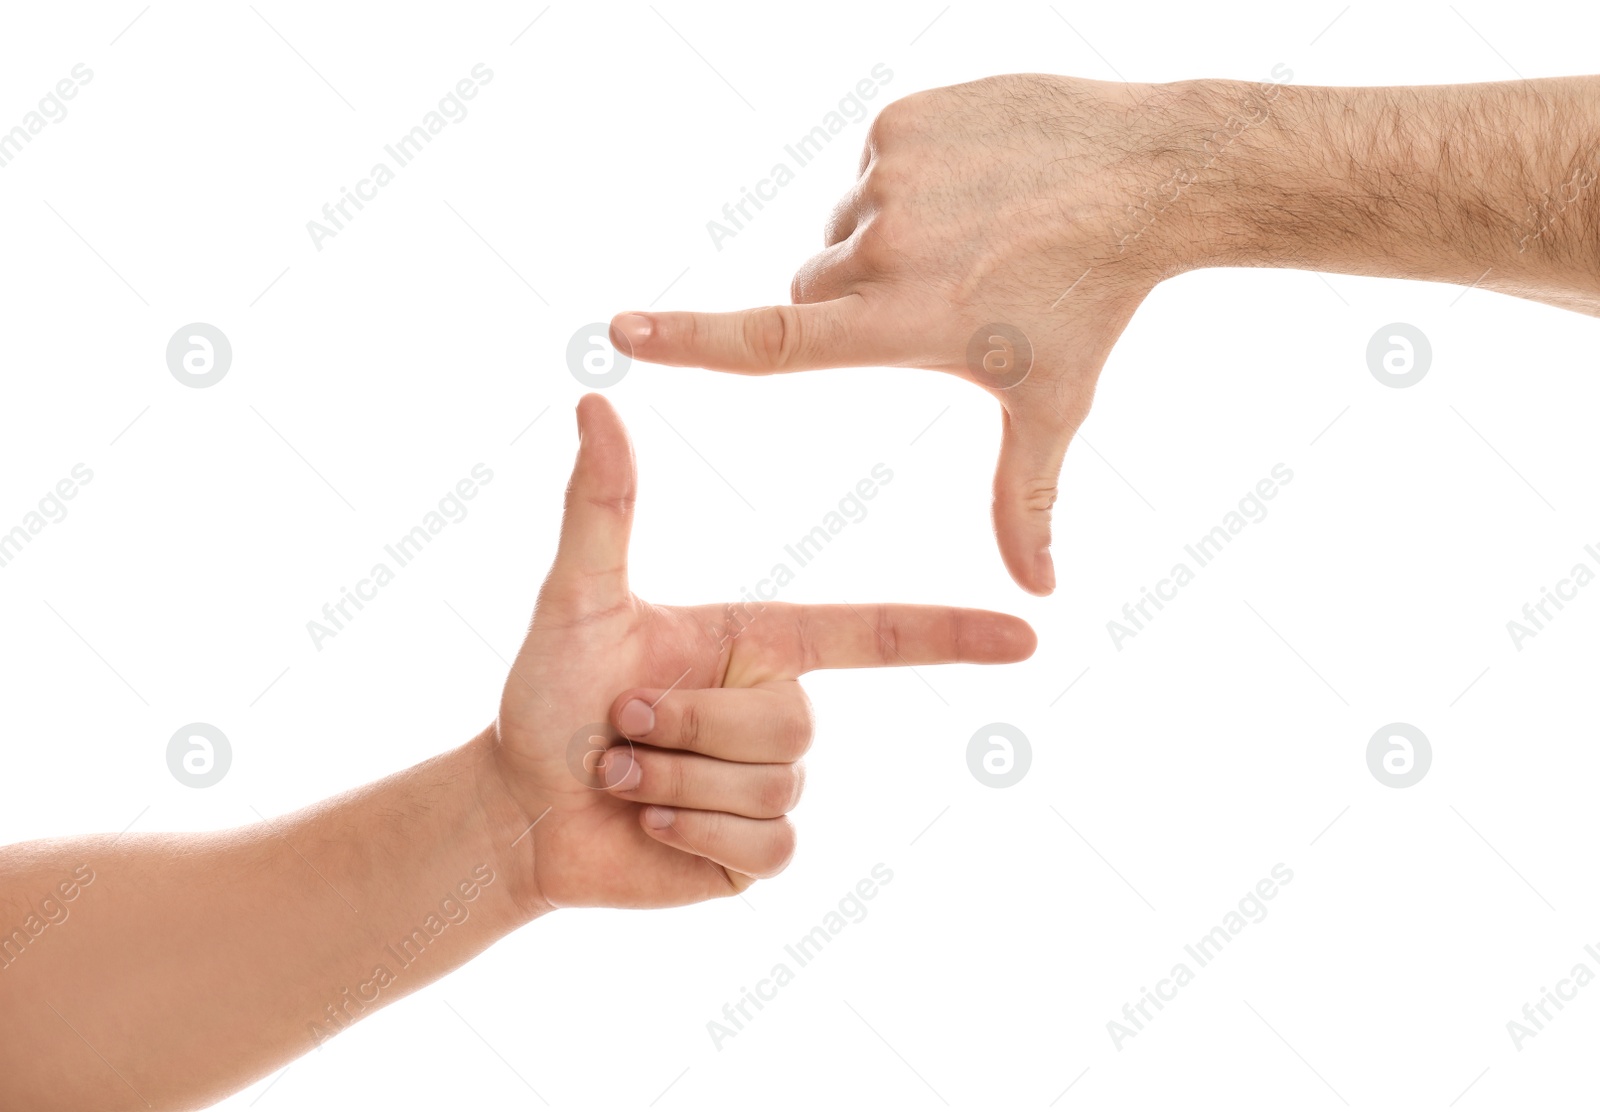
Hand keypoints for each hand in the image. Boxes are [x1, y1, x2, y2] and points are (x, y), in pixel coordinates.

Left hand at [491, 395, 1035, 911]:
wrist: (518, 808)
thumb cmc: (546, 695)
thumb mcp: (576, 599)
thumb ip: (600, 507)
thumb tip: (595, 401)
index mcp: (761, 644)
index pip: (873, 636)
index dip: (949, 634)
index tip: (1026, 633)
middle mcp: (780, 710)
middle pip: (794, 722)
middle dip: (687, 725)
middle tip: (619, 723)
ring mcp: (775, 787)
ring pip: (777, 785)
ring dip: (676, 780)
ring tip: (620, 770)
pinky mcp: (759, 856)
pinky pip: (771, 847)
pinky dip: (694, 833)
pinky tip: (648, 824)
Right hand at [610, 75, 1197, 595]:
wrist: (1148, 174)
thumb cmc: (1093, 303)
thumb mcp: (1051, 406)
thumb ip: (1024, 502)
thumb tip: (1040, 596)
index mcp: (904, 321)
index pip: (774, 341)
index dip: (690, 341)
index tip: (622, 330)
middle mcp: (887, 246)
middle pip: (809, 290)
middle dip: (845, 304)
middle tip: (933, 297)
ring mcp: (894, 173)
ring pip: (842, 224)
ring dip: (880, 239)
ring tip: (968, 238)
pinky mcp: (904, 118)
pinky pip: (872, 165)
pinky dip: (907, 181)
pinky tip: (973, 187)